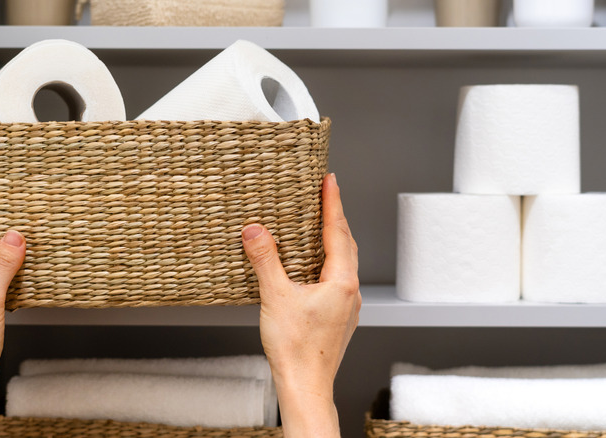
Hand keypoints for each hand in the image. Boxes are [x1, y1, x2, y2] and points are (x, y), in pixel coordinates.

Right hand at [242, 173, 360, 437]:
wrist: (305, 386)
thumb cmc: (295, 350)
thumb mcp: (275, 297)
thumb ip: (265, 260)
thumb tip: (255, 231)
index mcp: (341, 282)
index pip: (338, 232)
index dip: (332, 203)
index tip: (330, 181)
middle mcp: (350, 292)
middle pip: (346, 244)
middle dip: (335, 218)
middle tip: (326, 195)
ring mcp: (347, 306)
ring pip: (344, 263)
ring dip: (334, 240)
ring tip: (321, 225)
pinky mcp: (339, 318)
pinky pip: (338, 279)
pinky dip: (329, 262)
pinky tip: (314, 267)